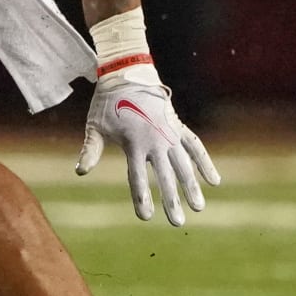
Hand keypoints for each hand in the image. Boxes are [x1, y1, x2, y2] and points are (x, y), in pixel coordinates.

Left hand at [78, 77, 220, 225]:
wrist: (127, 73)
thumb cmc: (108, 102)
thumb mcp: (95, 125)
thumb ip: (91, 150)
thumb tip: (81, 172)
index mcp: (133, 142)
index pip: (138, 177)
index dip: (141, 197)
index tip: (145, 217)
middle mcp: (155, 140)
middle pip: (165, 176)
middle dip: (172, 200)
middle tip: (177, 223)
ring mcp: (169, 133)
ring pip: (184, 164)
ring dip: (192, 186)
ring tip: (198, 207)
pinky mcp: (177, 126)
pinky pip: (195, 146)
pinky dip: (205, 162)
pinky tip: (214, 180)